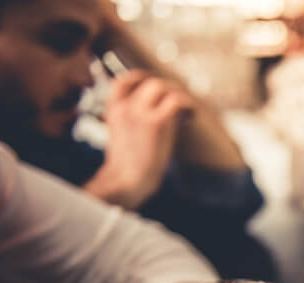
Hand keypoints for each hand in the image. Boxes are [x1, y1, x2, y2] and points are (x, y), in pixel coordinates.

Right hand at [87, 71, 193, 209]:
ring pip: (163, 87)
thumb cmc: (128, 166)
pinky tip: (190, 118)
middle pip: (149, 82)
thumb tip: (161, 110)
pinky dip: (187, 105)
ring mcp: (140, 112)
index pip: (123, 81)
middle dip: (167, 90)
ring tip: (186, 113)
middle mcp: (125, 106)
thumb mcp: (124, 135)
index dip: (141, 79)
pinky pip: (176, 100)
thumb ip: (135, 119)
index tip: (156, 89)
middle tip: (178, 106)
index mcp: (113, 109)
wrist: (126, 181)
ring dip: (178, 97)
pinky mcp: (157, 122)